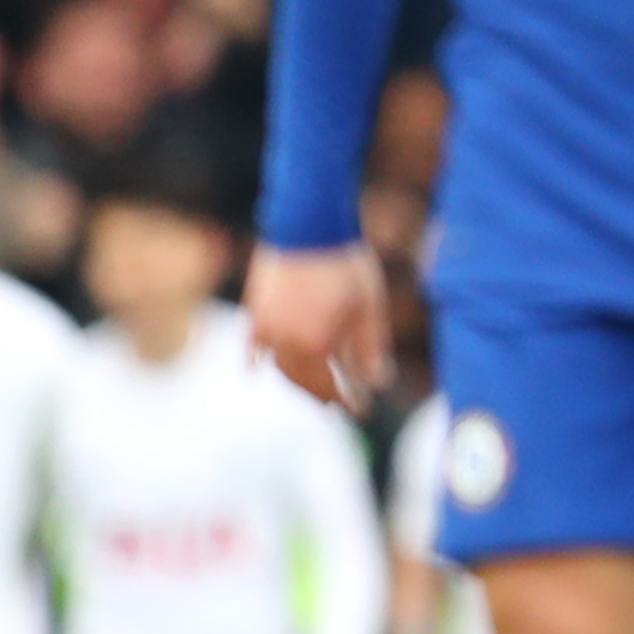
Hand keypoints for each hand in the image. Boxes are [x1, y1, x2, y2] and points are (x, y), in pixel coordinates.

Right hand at [245, 241, 392, 411]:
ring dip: (296, 381)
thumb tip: (379, 384)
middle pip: (304, 382)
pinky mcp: (254, 310)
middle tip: (336, 404)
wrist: (308, 223)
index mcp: (315, 345)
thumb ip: (372, 350)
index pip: (332, 387)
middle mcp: (285, 342)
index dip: (348, 400)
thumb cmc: (346, 264)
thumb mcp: (369, 308)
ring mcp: (265, 328)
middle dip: (322, 395)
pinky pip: (254, 346)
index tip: (361, 409)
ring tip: (312, 387)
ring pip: (280, 367)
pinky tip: (256, 370)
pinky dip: (260, 360)